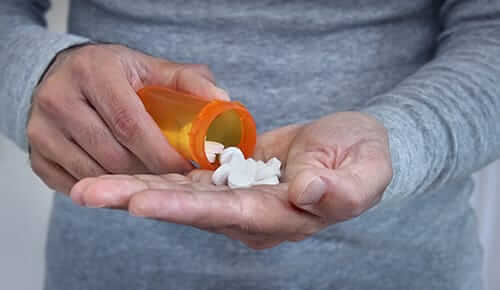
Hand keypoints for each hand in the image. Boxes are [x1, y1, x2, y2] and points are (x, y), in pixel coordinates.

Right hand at [27, 44, 228, 193]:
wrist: (61, 76)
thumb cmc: (114, 74)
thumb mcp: (148, 68)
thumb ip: (188, 81)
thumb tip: (223, 101)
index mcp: (94, 72)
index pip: (130, 123)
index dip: (161, 152)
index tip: (186, 169)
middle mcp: (60, 99)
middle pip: (112, 154)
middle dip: (149, 174)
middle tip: (174, 181)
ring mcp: (42, 130)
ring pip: (94, 173)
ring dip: (127, 184)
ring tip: (152, 181)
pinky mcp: (37, 155)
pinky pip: (75, 184)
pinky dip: (104, 188)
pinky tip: (123, 182)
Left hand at [70, 112, 391, 248]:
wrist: (351, 148)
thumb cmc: (363, 159)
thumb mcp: (365, 171)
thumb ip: (342, 188)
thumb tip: (310, 191)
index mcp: (282, 217)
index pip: (228, 214)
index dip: (184, 209)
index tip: (140, 203)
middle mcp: (251, 215)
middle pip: (189, 210)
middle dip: (139, 201)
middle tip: (88, 195)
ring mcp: (236, 198)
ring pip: (179, 195)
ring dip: (134, 189)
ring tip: (87, 188)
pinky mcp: (229, 179)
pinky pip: (187, 178)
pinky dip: (154, 174)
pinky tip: (120, 174)